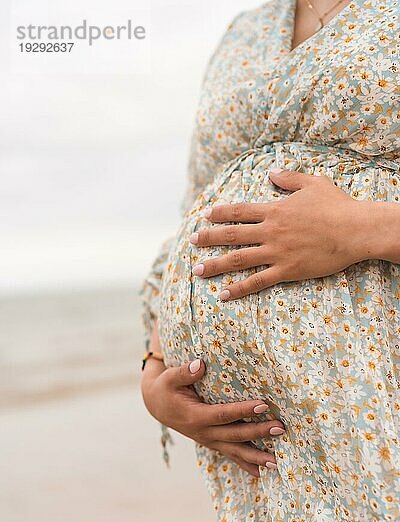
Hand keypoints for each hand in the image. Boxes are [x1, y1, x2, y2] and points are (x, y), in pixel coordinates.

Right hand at [141, 357, 284, 476]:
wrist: (157, 405)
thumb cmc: (166, 388)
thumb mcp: (169, 377)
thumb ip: (184, 372)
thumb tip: (199, 364)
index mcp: (195, 416)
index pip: (223, 415)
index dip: (243, 411)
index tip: (263, 405)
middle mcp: (203, 432)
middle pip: (235, 435)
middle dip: (258, 433)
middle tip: (280, 428)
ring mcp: (209, 440)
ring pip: (235, 451)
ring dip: (256, 458)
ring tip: (276, 463)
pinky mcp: (213, 442)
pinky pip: (232, 456)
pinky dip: (247, 465)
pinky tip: (263, 472)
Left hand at [190, 168, 376, 299]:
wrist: (354, 230)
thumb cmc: (337, 206)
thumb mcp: (313, 183)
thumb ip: (289, 178)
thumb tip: (271, 172)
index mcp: (274, 210)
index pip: (239, 211)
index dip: (220, 213)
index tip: (205, 216)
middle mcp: (270, 231)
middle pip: (232, 235)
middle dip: (208, 238)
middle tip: (191, 241)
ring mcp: (276, 252)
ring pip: (238, 259)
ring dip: (215, 265)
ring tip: (197, 270)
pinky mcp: (286, 270)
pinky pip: (257, 281)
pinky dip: (239, 289)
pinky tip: (223, 294)